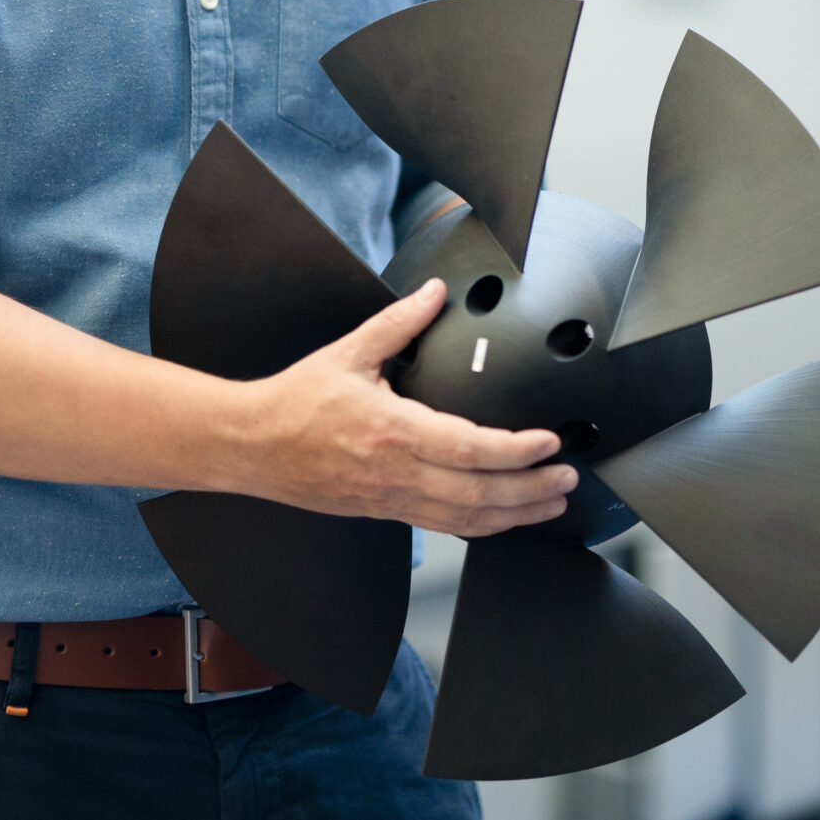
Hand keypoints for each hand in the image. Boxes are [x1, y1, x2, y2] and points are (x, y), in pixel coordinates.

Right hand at [232, 279, 574, 537]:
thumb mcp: (350, 352)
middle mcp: (397, 473)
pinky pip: (443, 526)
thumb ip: (400, 322)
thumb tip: (435, 292)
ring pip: (466, 519)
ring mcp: (391, 499)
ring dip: (516, 515)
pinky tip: (504, 518)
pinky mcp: (385, 511)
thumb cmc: (296, 401)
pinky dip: (481, 525)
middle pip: (480, 494)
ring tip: (552, 504)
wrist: (252, 445)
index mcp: (393, 430)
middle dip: (532, 490)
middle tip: (568, 478)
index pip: (470, 449)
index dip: (517, 451)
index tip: (549, 442)